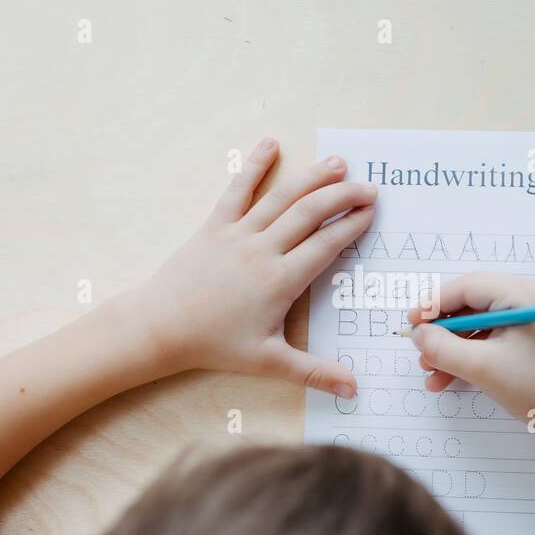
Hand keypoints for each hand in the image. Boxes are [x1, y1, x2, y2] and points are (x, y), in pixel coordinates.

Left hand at [126, 138, 375, 395]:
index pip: (326, 245)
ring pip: (282, 197)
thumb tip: (352, 390)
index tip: (373, 212)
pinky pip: (238, 189)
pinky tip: (270, 143)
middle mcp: (263, 250)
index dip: (353, 226)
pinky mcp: (215, 225)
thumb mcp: (268, 362)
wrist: (160, 327)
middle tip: (369, 187)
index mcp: (280, 281)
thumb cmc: (214, 345)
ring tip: (338, 163)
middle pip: (311, 213)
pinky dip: (254, 165)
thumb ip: (313, 372)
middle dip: (344, 196)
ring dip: (312, 177)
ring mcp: (238, 233)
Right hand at [406, 273, 534, 427]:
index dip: (434, 303)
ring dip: (451, 347)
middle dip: (442, 330)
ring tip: (430, 372)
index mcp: (524, 295)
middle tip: (419, 350)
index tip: (411, 323)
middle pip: (471, 303)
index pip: (468, 287)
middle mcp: (529, 297)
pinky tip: (447, 378)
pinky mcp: (529, 335)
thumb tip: (417, 334)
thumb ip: (443, 348)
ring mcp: (530, 316)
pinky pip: (490, 336)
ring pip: (477, 322)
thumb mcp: (482, 368)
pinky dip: (468, 354)